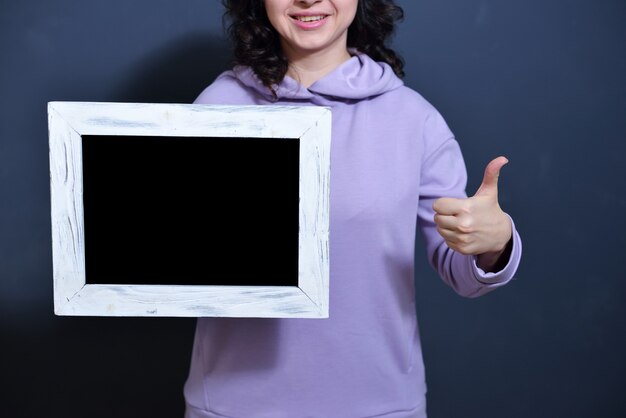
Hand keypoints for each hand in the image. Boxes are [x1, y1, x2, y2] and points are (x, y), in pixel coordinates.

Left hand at [433, 156, 512, 270]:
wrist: (501, 235)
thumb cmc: (490, 210)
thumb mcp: (489, 192)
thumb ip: (491, 173)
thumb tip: (502, 158)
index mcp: (466, 208)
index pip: (438, 205)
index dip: (444, 204)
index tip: (454, 205)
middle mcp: (463, 225)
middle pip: (437, 217)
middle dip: (444, 214)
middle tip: (457, 214)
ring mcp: (462, 238)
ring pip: (440, 229)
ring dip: (446, 225)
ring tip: (460, 222)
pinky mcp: (462, 248)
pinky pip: (445, 240)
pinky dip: (451, 237)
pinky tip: (462, 233)